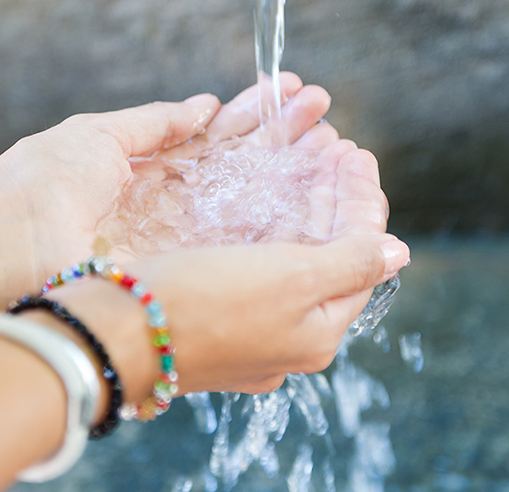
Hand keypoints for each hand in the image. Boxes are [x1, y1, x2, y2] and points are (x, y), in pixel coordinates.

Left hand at [0, 72, 335, 281]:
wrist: (9, 245)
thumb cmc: (44, 182)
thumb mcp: (102, 136)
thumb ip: (158, 123)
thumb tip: (205, 106)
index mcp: (157, 170)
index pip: (221, 137)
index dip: (259, 115)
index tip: (295, 93)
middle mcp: (178, 208)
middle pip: (245, 170)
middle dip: (286, 140)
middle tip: (326, 118)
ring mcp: (186, 241)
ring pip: (253, 205)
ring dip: (293, 174)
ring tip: (335, 147)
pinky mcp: (189, 270)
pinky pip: (243, 243)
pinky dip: (281, 219)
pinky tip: (315, 195)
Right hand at [43, 147, 408, 400]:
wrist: (111, 336)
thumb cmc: (201, 304)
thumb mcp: (290, 279)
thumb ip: (349, 263)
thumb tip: (397, 252)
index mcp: (317, 333)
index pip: (360, 258)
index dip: (362, 202)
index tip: (357, 154)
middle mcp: (288, 339)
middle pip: (327, 259)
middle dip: (334, 201)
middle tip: (336, 150)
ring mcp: (249, 333)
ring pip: (290, 262)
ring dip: (302, 210)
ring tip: (306, 163)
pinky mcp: (213, 320)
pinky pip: (255, 270)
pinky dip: (267, 230)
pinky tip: (262, 202)